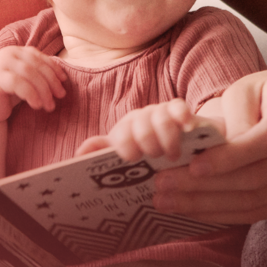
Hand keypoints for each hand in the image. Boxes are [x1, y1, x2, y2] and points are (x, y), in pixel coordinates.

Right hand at [0, 46, 66, 122]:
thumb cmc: (9, 93)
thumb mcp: (27, 80)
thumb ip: (40, 73)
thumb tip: (63, 78)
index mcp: (16, 51)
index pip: (39, 56)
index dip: (54, 68)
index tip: (64, 82)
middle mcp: (7, 53)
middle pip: (35, 65)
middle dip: (50, 81)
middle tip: (60, 96)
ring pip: (28, 73)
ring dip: (43, 90)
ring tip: (49, 105)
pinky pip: (17, 83)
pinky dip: (30, 94)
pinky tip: (36, 105)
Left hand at [76, 98, 195, 161]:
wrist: (174, 138)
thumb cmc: (146, 151)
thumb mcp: (125, 154)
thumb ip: (103, 153)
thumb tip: (79, 154)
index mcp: (125, 130)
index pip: (121, 134)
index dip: (126, 145)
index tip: (132, 158)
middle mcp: (141, 118)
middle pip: (141, 126)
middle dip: (148, 143)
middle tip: (156, 158)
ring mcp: (161, 113)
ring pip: (161, 118)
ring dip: (167, 138)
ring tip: (173, 156)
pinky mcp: (180, 111)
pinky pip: (180, 107)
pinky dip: (183, 115)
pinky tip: (187, 128)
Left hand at [153, 71, 266, 223]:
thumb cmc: (260, 96)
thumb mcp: (247, 93)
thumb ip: (236, 115)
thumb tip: (220, 145)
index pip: (261, 144)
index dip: (228, 158)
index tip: (194, 167)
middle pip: (250, 179)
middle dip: (203, 186)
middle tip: (162, 183)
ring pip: (248, 202)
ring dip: (203, 205)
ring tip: (164, 201)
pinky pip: (249, 213)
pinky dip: (217, 213)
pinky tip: (187, 209)